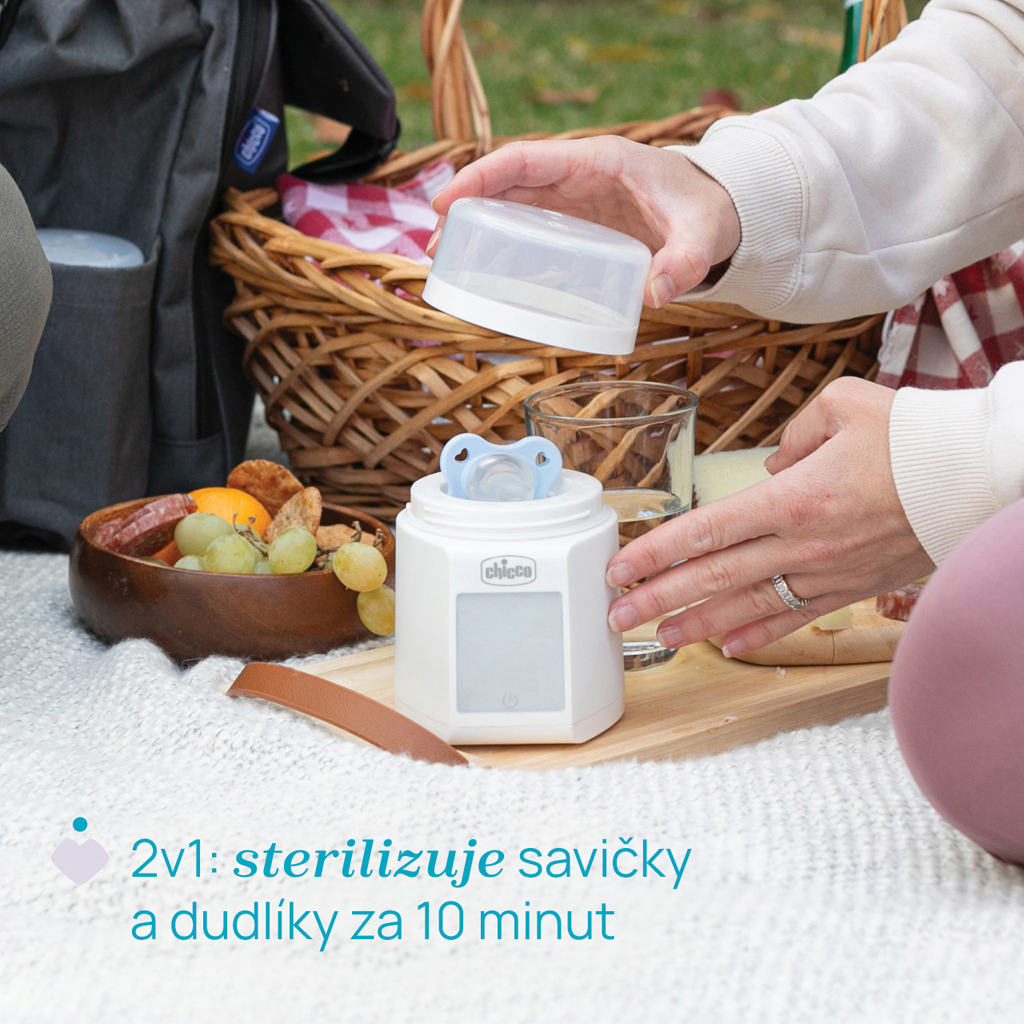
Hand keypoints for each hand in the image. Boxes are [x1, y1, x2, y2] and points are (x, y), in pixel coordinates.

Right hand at [429, 136, 740, 306]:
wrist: (716, 214)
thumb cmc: (706, 212)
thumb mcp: (702, 234)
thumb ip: (685, 263)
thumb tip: (655, 296)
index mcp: (599, 160)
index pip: (527, 160)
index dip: (482, 177)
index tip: (447, 203)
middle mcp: (577, 174)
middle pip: (507, 182)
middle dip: (465, 207)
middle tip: (434, 247)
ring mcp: (573, 199)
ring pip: (511, 204)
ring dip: (476, 227)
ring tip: (445, 260)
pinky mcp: (574, 223)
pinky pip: (528, 226)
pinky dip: (501, 243)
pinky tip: (481, 270)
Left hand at [605, 378, 935, 656]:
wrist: (979, 476)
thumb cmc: (914, 437)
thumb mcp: (843, 405)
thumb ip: (793, 432)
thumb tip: (773, 464)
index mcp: (791, 497)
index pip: (704, 531)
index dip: (656, 553)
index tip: (620, 568)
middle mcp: (801, 543)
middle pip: (714, 578)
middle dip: (658, 600)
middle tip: (616, 617)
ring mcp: (826, 573)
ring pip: (747, 606)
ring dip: (696, 624)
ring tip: (657, 638)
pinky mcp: (852, 588)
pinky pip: (795, 617)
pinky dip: (758, 635)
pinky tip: (727, 647)